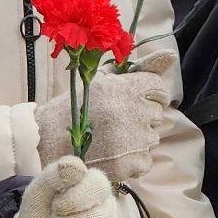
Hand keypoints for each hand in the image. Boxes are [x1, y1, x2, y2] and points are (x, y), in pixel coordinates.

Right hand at [36, 49, 176, 180]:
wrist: (46, 144)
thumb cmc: (73, 108)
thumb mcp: (101, 80)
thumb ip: (137, 68)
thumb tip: (171, 55)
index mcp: (127, 87)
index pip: (158, 87)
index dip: (148, 94)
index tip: (135, 100)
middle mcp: (134, 111)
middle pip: (157, 113)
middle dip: (141, 116)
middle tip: (115, 121)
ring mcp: (135, 139)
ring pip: (152, 137)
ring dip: (137, 139)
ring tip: (110, 139)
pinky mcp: (132, 163)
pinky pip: (146, 160)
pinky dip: (133, 160)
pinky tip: (113, 154)